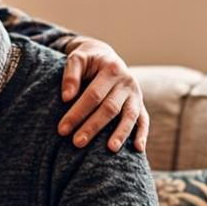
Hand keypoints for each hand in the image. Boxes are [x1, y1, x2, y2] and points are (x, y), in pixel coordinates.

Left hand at [58, 37, 148, 152]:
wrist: (104, 55)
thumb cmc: (87, 60)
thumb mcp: (77, 58)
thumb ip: (71, 74)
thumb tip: (66, 97)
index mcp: (112, 69)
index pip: (93, 95)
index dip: (77, 112)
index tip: (62, 129)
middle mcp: (127, 82)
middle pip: (110, 108)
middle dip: (93, 127)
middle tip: (77, 143)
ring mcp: (136, 94)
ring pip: (130, 116)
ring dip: (120, 133)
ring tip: (110, 149)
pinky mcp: (140, 104)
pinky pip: (144, 120)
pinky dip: (142, 134)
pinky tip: (137, 149)